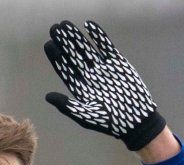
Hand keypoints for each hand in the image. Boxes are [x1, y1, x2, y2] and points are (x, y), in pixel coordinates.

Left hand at [44, 20, 166, 151]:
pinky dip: (98, 36)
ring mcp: (102, 68)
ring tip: (66, 24)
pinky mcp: (117, 63)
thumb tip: (47, 96)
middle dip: (63, 42)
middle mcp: (89, 76)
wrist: (136, 119)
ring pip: (86, 48)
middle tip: (54, 28)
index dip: (56, 56)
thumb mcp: (86, 116)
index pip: (64, 68)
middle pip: (73, 55)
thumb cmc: (110, 121)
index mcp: (80, 87)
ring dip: (76, 36)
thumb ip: (67, 105)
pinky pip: (106, 46)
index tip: (49, 44)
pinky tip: (89, 25)